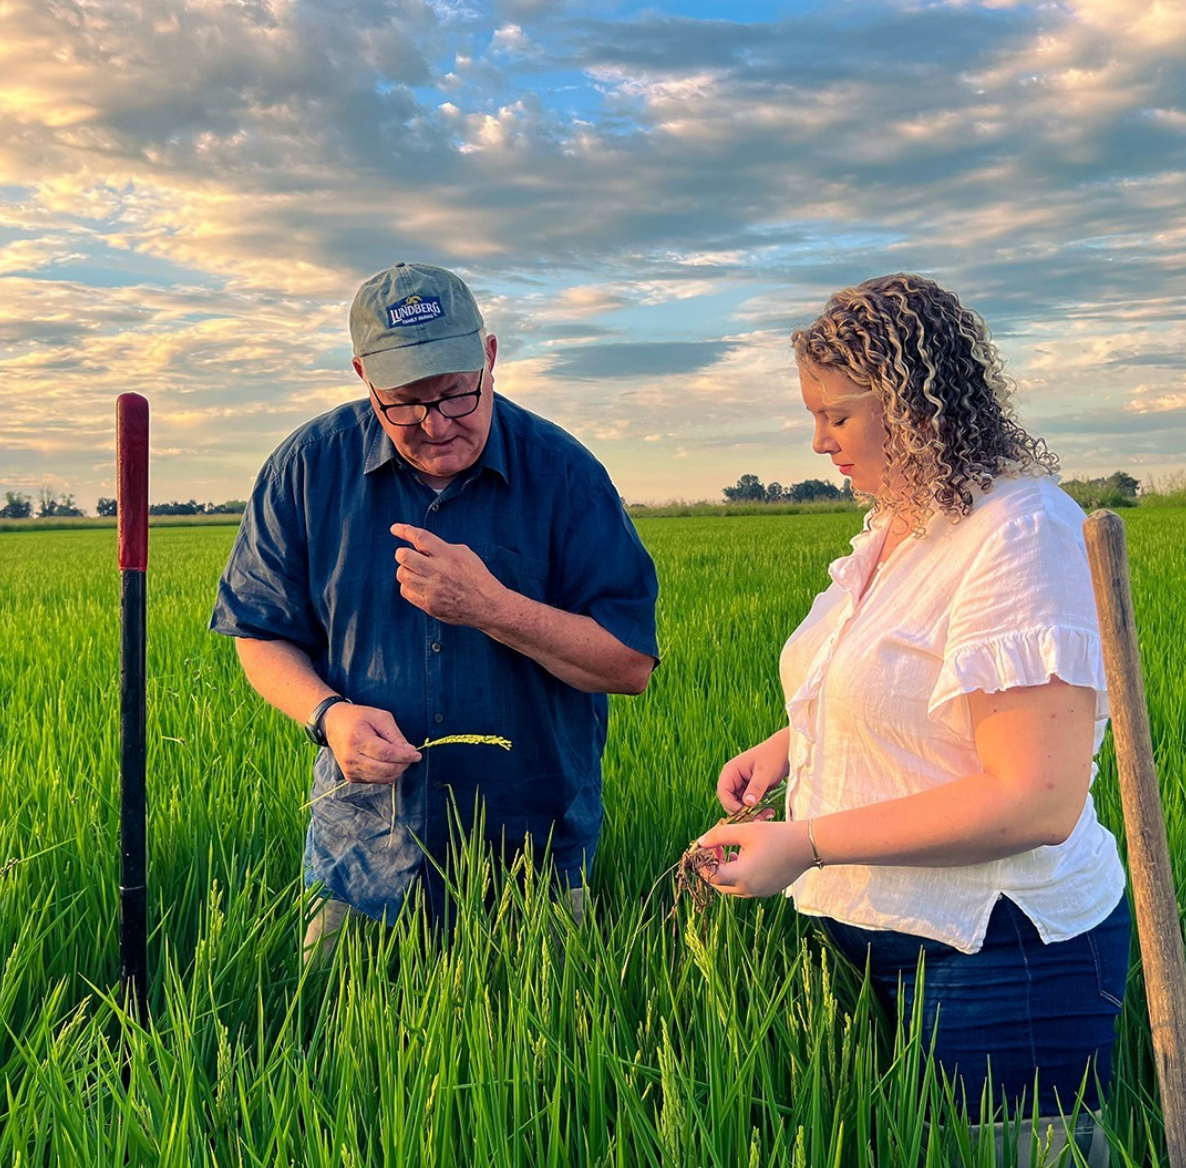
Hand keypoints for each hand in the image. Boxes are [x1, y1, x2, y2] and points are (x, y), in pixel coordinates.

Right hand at [322, 701, 421, 783]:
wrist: (333, 724)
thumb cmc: (358, 717)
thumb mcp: (380, 717)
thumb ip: (395, 735)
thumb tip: (410, 751)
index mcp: (358, 740)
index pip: (386, 754)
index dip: (404, 756)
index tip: (417, 755)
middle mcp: (351, 758)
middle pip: (385, 769)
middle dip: (403, 764)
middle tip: (410, 755)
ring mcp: (350, 770)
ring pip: (382, 778)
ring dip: (396, 770)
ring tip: (400, 758)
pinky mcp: (350, 777)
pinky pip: (375, 780)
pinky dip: (386, 773)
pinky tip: (386, 762)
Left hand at [391, 524, 507, 626]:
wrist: (487, 606)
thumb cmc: (476, 576)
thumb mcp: (465, 554)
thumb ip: (442, 547)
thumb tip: (418, 545)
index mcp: (450, 555)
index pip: (421, 538)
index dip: (404, 531)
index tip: (395, 529)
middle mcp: (440, 572)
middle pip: (404, 556)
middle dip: (401, 553)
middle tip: (405, 555)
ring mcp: (433, 590)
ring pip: (402, 574)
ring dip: (405, 570)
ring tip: (415, 571)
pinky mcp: (429, 605)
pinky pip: (406, 591)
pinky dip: (408, 586)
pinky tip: (418, 584)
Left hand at [697, 820, 811, 897]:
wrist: (806, 846)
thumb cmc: (776, 835)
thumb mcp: (745, 830)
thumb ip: (719, 835)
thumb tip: (700, 842)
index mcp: (742, 875)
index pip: (710, 876)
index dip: (703, 862)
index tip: (705, 847)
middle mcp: (749, 889)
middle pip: (718, 884)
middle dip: (712, 866)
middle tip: (715, 846)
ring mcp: (759, 892)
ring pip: (730, 887)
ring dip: (724, 871)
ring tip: (728, 850)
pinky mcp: (766, 890)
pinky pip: (744, 887)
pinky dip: (737, 875)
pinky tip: (742, 856)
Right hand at [717, 729, 790, 813]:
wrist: (786, 751)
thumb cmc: (773, 756)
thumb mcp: (765, 772)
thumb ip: (756, 787)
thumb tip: (747, 804)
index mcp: (731, 771)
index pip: (723, 793)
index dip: (731, 805)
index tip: (746, 814)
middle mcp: (733, 779)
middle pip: (730, 802)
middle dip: (743, 813)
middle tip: (759, 819)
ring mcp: (741, 786)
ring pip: (740, 806)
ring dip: (751, 814)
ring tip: (767, 815)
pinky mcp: (750, 791)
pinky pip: (749, 805)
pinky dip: (757, 811)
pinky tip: (769, 811)